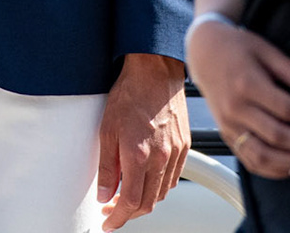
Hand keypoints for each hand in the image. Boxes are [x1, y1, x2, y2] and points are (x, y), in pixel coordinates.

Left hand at [97, 53, 189, 229]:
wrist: (155, 72)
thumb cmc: (130, 94)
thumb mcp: (107, 129)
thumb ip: (107, 166)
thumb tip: (104, 194)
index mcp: (139, 155)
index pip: (130, 202)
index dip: (118, 218)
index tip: (109, 222)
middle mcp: (161, 158)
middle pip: (148, 203)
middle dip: (130, 214)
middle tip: (114, 211)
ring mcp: (176, 153)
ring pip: (162, 193)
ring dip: (145, 201)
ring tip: (127, 196)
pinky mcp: (184, 146)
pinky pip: (173, 178)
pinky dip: (159, 187)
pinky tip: (147, 180)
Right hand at [186, 20, 289, 180]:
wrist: (203, 51)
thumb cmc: (238, 47)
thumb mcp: (267, 50)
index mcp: (247, 85)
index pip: (289, 110)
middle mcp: (235, 108)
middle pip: (278, 136)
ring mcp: (228, 124)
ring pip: (263, 155)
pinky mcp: (226, 134)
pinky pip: (250, 160)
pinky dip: (273, 170)